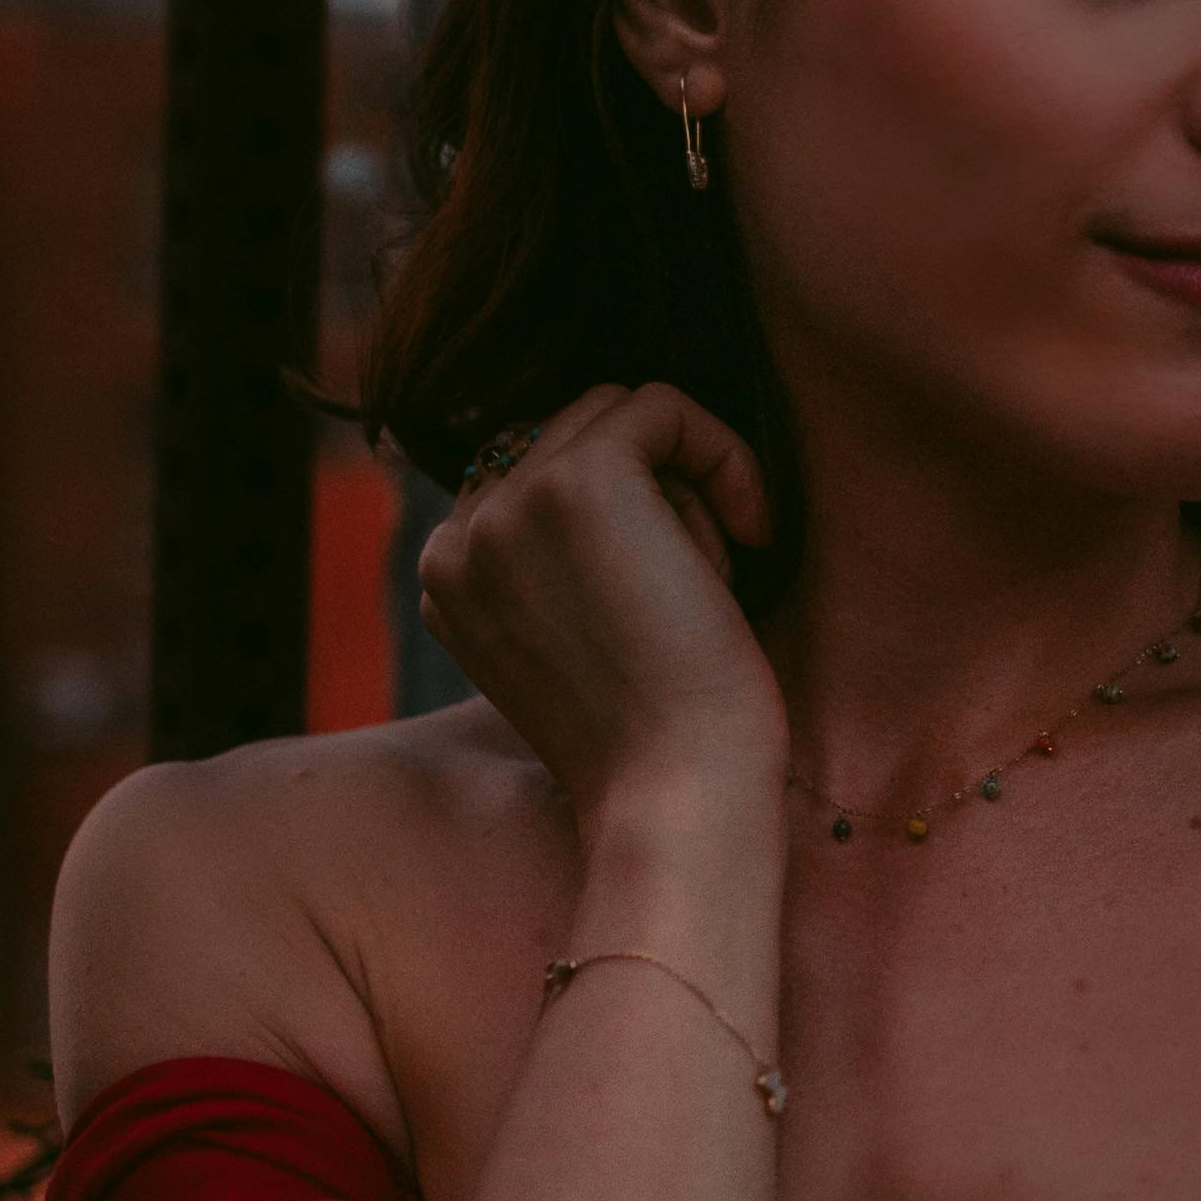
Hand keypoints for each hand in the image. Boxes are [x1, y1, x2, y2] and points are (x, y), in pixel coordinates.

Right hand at [413, 384, 785, 825]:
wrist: (675, 793)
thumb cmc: (656, 739)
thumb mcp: (577, 643)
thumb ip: (556, 564)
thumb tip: (624, 473)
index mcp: (447, 580)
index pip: (528, 476)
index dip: (620, 515)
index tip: (671, 591)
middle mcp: (457, 538)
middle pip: (570, 436)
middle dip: (653, 496)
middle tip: (700, 586)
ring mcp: (507, 505)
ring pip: (617, 419)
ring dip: (684, 489)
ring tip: (709, 579)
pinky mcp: (577, 481)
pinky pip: (664, 407)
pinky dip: (724, 456)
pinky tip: (753, 534)